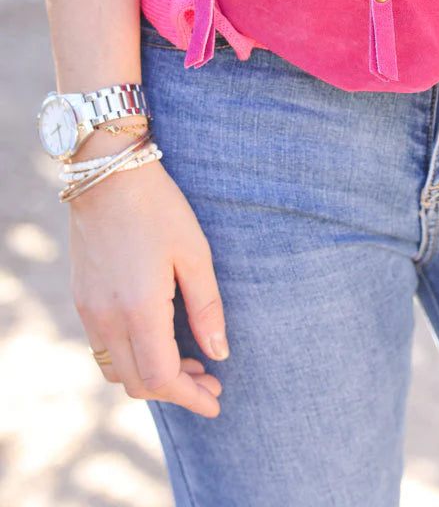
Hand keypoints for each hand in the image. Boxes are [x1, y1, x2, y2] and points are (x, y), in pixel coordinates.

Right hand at [69, 156, 227, 416]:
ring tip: (187, 362)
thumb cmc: (159, 208)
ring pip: (117, 370)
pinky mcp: (82, 298)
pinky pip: (103, 347)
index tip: (215, 401)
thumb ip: (207, 307)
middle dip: (176, 390)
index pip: (163, 378)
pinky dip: (131, 357)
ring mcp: (89, 310)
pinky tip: (157, 339)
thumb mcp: (195, 253)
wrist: (108, 174)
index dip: (191, 396)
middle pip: (138, 383)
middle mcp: (107, 318)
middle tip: (209, 379)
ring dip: (151, 377)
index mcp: (139, 309)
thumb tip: (219, 353)